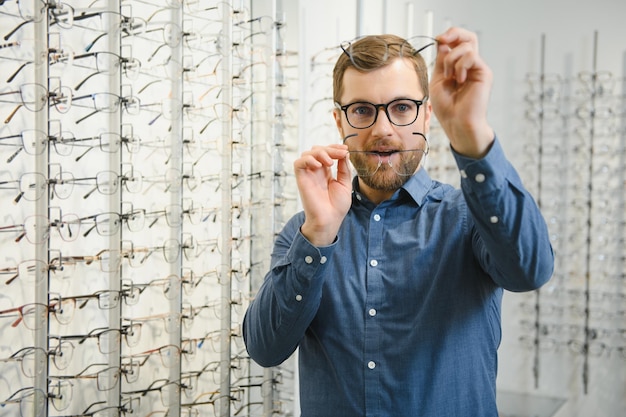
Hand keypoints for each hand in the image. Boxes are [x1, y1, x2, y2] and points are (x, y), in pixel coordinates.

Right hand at [294, 144, 351, 245]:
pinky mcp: (301, 178)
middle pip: (317, 150)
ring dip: (320, 152)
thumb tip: (345, 153)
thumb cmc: (337, 206)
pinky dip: (308, 159)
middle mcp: (315, 171)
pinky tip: (318, 165)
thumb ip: (344, 168)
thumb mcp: (345, 183)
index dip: (335, 148)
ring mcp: (308, 174)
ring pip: (308, 153)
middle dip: (330, 148)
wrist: (330, 219)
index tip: (345, 150)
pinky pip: (298, 163)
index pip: (327, 153)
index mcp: (325, 172)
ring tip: (330, 162)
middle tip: (341, 153)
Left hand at [429, 27, 494, 158]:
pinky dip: (460, 66)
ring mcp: (478, 69)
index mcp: (458, 67)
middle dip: (454, 33)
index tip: (438, 40)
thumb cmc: (447, 107)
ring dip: (451, 60)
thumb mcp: (438, 79)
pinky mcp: (484, 73)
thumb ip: (441, 61)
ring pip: (466, 46)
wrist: (456, 123)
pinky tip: (459, 80)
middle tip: (442, 40)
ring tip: (450, 77)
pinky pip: (471, 56)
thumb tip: (443, 42)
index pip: (458, 42)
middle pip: (468, 37)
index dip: (448, 36)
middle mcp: (470, 66)